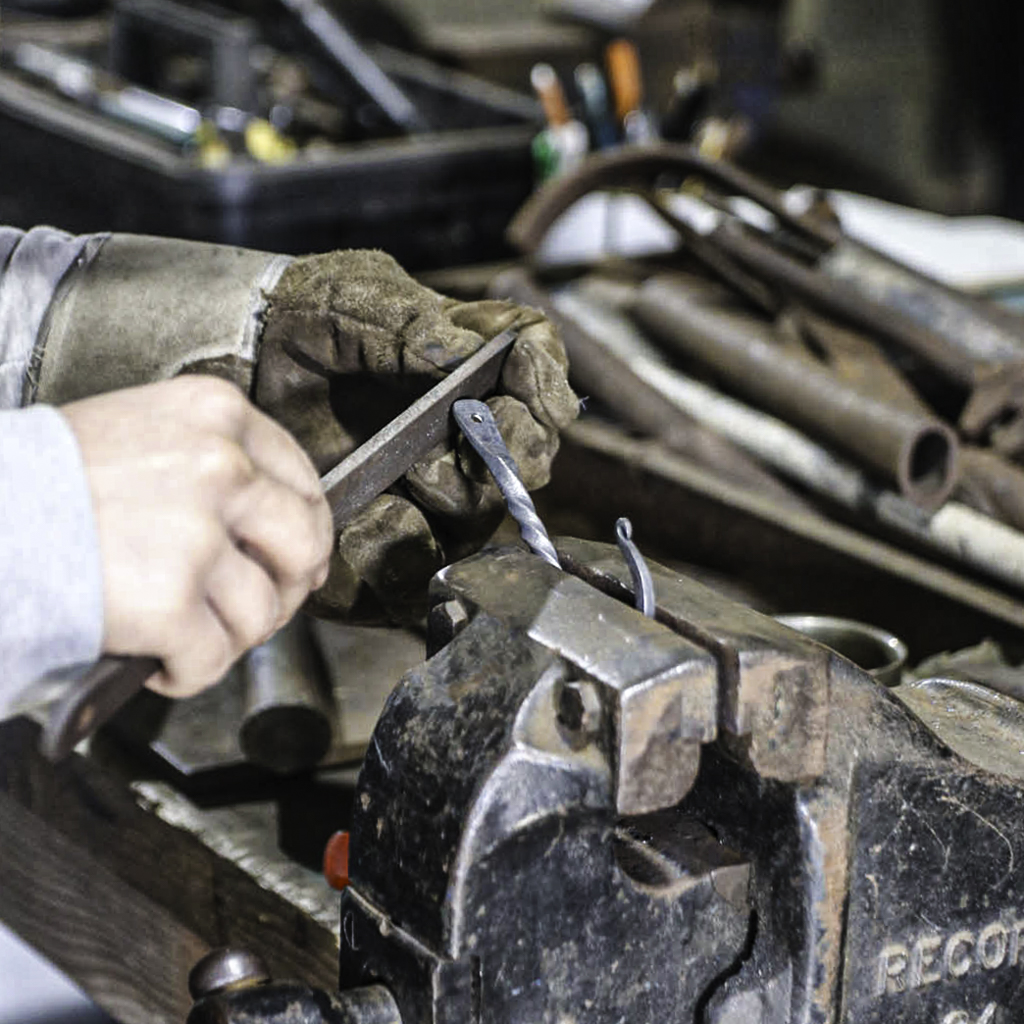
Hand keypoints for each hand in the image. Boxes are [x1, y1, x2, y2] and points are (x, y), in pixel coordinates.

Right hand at [61, 377, 331, 697]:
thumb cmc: (46, 480)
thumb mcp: (143, 432)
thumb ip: (212, 463)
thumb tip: (273, 526)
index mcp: (216, 415)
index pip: (303, 482)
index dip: (307, 533)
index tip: (298, 559)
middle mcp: (220, 466)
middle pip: (303, 545)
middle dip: (287, 589)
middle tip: (257, 608)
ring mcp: (198, 534)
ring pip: (262, 611)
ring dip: (229, 636)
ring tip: (184, 632)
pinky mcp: (170, 600)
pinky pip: (213, 658)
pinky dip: (187, 671)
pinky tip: (156, 656)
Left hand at [255, 249, 578, 621]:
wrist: (223, 362)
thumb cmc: (291, 319)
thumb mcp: (350, 300)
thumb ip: (413, 323)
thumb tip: (467, 353)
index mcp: (462, 371)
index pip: (532, 379)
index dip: (544, 387)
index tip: (533, 391)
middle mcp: (452, 435)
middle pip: (519, 460)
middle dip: (508, 450)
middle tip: (475, 434)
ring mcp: (419, 492)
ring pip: (476, 517)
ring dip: (462, 496)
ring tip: (420, 473)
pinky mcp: (378, 541)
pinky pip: (411, 567)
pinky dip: (402, 546)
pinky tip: (374, 517)